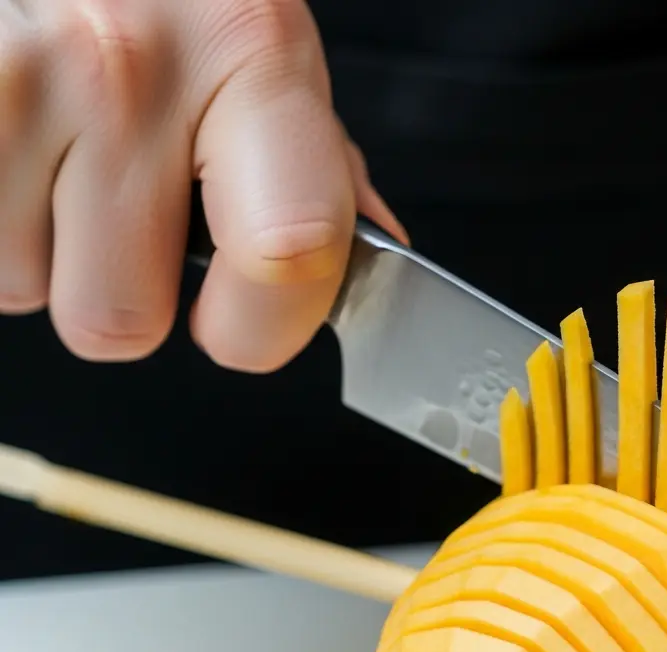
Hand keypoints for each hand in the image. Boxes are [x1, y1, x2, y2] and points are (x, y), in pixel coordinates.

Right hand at [0, 0, 405, 370]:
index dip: (263, 328)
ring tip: (62, 154)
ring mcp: (25, 76)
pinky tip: (21, 149)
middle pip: (121, 322)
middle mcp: (133, 67)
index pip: (288, 255)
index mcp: (254, 57)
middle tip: (126, 203)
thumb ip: (319, 166)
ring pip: (26, 292)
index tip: (243, 322)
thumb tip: (374, 253)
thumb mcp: (266, 53)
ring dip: (46, 248)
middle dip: (125, 287)